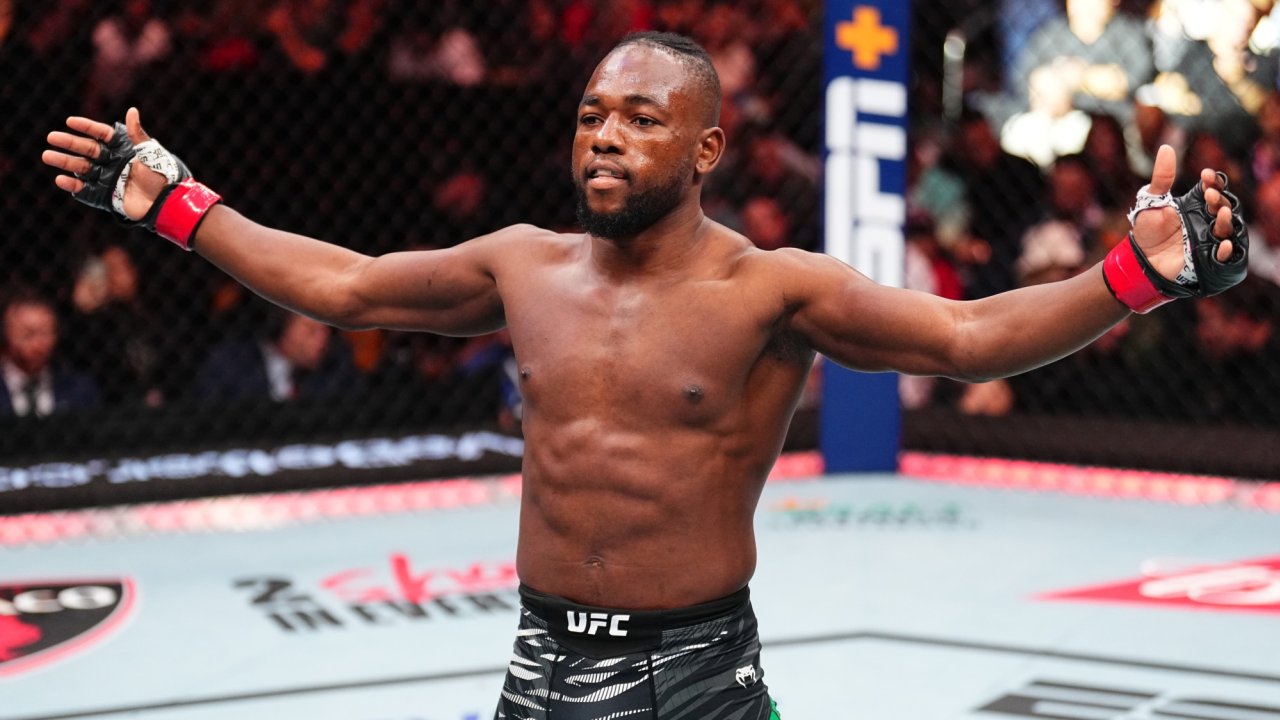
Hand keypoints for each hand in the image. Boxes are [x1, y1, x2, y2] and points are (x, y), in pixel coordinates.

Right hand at [43, 107, 166, 219]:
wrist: (168, 203)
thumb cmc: (163, 175)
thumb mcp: (152, 153)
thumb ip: (138, 135)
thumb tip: (132, 110)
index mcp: (124, 149)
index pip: (102, 134)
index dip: (87, 127)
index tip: (70, 121)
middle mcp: (113, 162)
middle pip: (87, 149)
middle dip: (69, 143)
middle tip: (51, 137)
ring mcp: (108, 178)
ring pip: (82, 168)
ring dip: (65, 162)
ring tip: (47, 156)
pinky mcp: (106, 196)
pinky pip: (86, 190)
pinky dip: (74, 185)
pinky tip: (61, 179)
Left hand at [1130, 145, 1235, 280]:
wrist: (1140, 259)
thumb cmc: (1148, 229)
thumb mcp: (1152, 201)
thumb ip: (1161, 177)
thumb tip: (1166, 147)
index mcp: (1195, 205)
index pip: (1212, 189)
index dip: (1213, 181)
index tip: (1206, 175)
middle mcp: (1206, 220)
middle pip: (1222, 206)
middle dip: (1219, 199)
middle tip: (1209, 195)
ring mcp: (1209, 238)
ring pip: (1227, 227)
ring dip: (1227, 219)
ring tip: (1221, 212)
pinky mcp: (1208, 258)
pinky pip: (1224, 255)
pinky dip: (1227, 250)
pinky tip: (1225, 244)